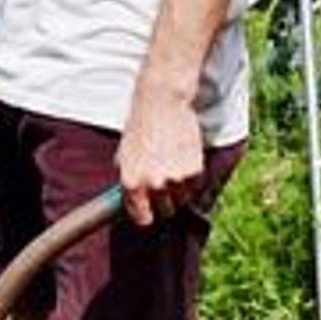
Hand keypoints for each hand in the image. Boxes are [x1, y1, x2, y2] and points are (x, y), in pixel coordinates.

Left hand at [117, 76, 205, 225]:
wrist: (162, 101)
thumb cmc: (140, 124)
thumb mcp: (125, 154)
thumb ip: (130, 179)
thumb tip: (131, 199)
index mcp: (131, 184)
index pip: (142, 218)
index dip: (147, 214)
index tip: (151, 211)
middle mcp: (153, 185)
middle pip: (165, 211)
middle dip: (165, 200)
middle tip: (165, 182)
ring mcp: (175, 179)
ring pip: (182, 199)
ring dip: (180, 188)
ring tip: (174, 164)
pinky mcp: (194, 170)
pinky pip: (195, 185)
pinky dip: (192, 176)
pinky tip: (184, 158)